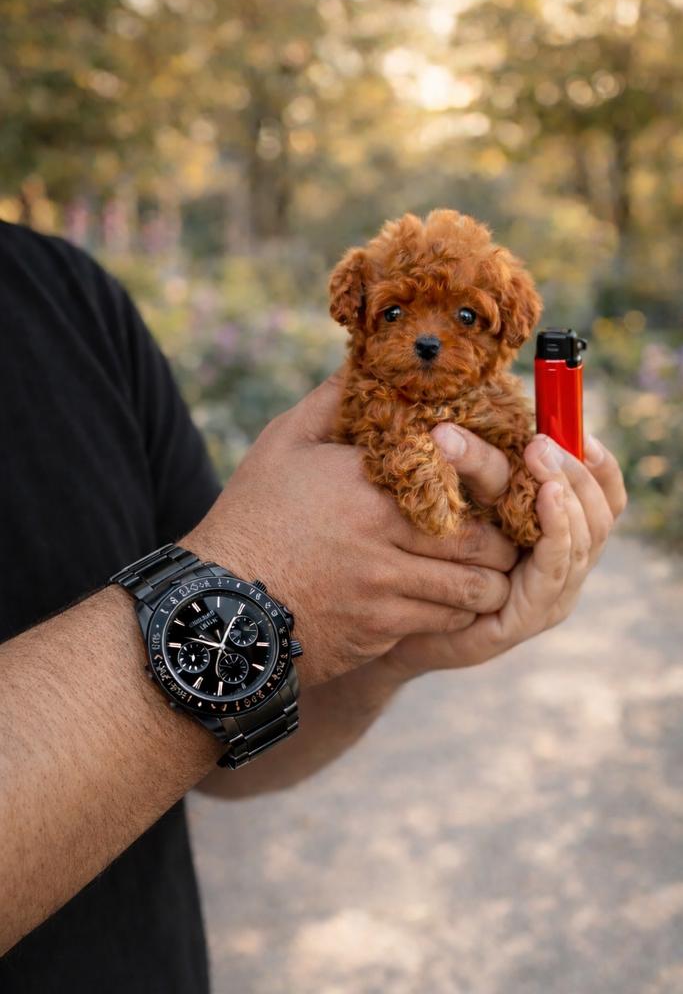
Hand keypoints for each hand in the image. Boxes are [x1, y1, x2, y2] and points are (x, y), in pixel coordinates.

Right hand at [186, 373, 517, 686]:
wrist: (219, 603)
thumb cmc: (252, 515)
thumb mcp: (284, 443)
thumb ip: (332, 400)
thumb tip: (365, 363)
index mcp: (370, 489)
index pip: (462, 486)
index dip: (490, 489)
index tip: (494, 487)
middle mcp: (385, 542)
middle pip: (480, 545)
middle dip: (503, 544)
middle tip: (508, 537)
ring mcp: (384, 593)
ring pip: (471, 591)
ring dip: (488, 583)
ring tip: (489, 573)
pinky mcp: (379, 633)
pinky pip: (442, 624)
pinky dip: (457, 613)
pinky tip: (451, 602)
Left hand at [385, 425, 626, 678]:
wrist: (388, 612)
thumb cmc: (425, 553)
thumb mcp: (461, 499)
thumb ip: (483, 467)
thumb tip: (484, 411)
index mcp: (559, 537)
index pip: (604, 499)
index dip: (599, 466)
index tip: (580, 431)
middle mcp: (563, 568)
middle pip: (598, 516)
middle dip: (575, 472)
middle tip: (543, 441)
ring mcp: (549, 597)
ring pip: (581, 541)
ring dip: (566, 494)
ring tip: (544, 460)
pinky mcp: (525, 618)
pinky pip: (553, 571)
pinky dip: (556, 531)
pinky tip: (546, 498)